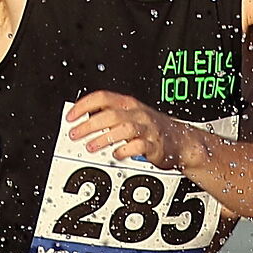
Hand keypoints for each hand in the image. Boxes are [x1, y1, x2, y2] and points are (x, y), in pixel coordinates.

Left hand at [67, 90, 198, 167]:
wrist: (182, 141)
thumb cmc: (152, 129)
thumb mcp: (130, 116)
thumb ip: (108, 116)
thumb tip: (82, 120)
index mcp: (128, 104)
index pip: (102, 98)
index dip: (84, 106)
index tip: (70, 117)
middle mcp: (137, 114)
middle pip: (110, 114)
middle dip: (89, 124)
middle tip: (74, 134)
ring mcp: (147, 129)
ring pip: (123, 128)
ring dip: (104, 138)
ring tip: (90, 146)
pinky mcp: (155, 145)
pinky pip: (139, 146)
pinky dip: (125, 150)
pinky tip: (116, 154)